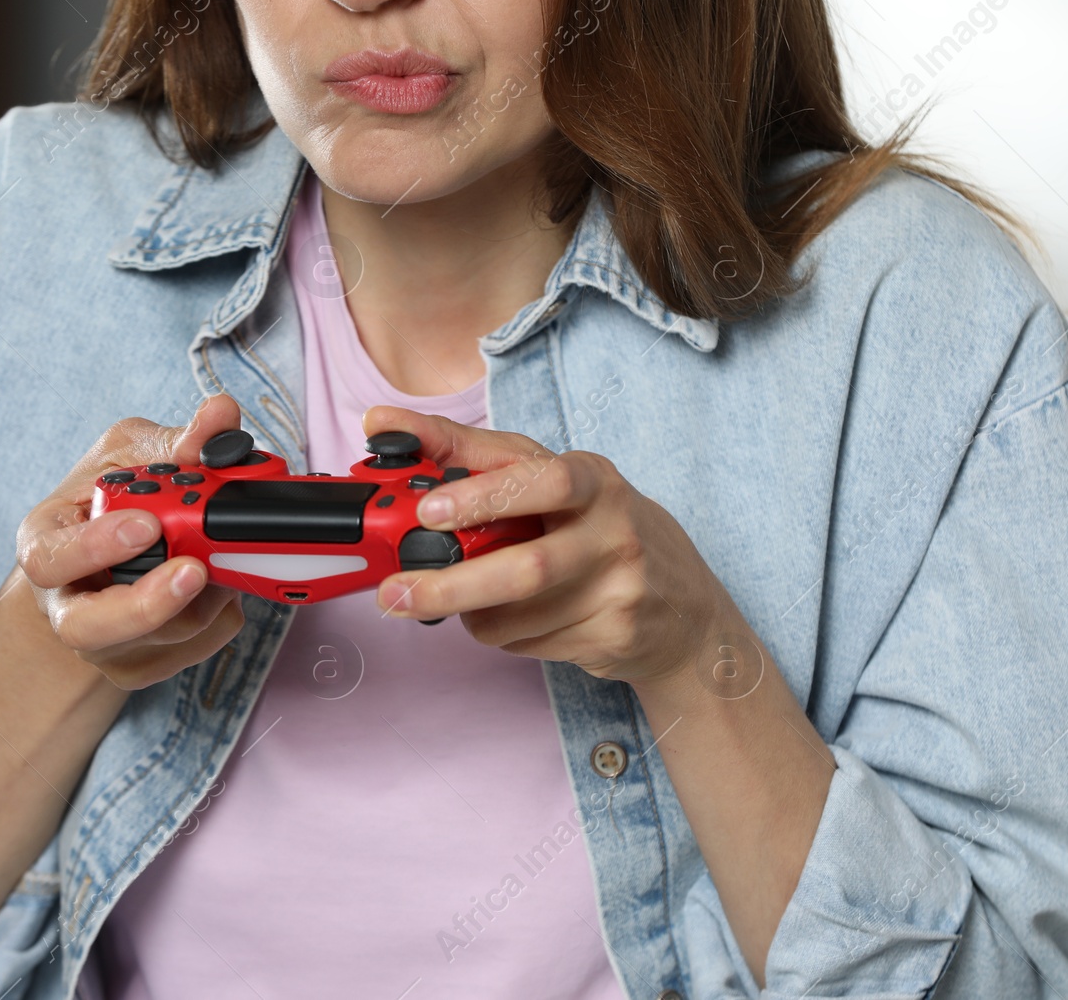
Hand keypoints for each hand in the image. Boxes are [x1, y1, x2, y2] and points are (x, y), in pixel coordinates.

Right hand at [16, 395, 247, 689]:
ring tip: (224, 554)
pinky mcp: (144, 667)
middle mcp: (69, 606)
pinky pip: (198, 649)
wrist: (103, 568)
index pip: (51, 560)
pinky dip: (223, 615)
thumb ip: (172, 441)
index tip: (147, 525)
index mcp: (47, 548)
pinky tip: (224, 584)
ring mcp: (106, 646)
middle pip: (91, 628)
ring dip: (206, 596)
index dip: (96, 547)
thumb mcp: (127, 456)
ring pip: (161, 638)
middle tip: (196, 570)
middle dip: (148, 603)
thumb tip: (220, 416)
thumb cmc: (106, 506)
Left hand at [364, 405, 740, 688]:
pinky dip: (503, 635)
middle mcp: (614, 529)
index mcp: (592, 478)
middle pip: (525, 567)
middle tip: (397, 594)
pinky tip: (520, 620)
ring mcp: (620, 587)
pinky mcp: (616, 635)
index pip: (536, 479)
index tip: (425, 511)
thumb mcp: (552, 479)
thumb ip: (472, 456)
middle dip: (451, 586)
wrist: (685, 607)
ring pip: (516, 615)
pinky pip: (530, 643)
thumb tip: (382, 423)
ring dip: (474, 614)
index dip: (479, 496)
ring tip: (468, 602)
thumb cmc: (599, 529)